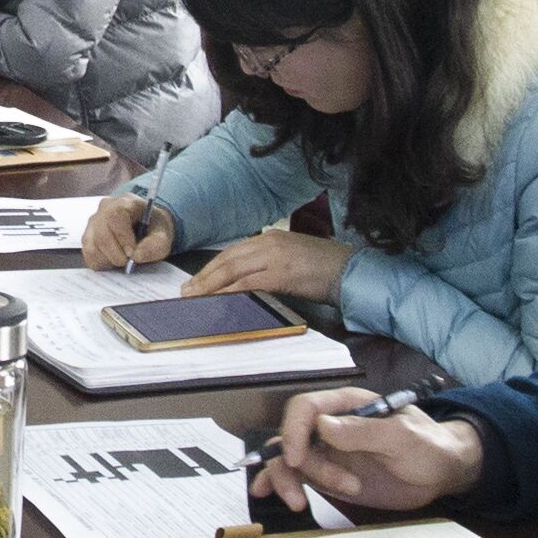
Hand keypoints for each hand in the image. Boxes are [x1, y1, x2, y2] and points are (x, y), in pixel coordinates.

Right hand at [81, 198, 179, 270]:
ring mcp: (93, 223)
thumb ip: (154, 245)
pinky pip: (87, 253)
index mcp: (125, 203)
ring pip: (92, 245)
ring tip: (122, 259)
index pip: (116, 217)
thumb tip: (136, 256)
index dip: (122, 237)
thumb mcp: (163, 236)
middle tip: (128, 262)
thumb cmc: (153, 229)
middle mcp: (105, 209)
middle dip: (116, 254)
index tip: (132, 253)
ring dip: (107, 259)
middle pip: (102, 234)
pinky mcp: (88, 236)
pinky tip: (112, 260)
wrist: (146, 227)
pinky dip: (99, 262)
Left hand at [182, 227, 355, 303]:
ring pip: (232, 269)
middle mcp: (269, 242)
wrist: (350, 270)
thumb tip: (245, 282)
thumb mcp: (292, 259)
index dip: (211, 267)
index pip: (233, 252)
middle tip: (187, 291)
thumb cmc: (325, 267)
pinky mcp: (280, 274)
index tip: (197, 281)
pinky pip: (247, 283)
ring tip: (195, 297)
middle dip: (204, 276)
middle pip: (227, 258)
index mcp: (271, 237)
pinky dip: (229, 291)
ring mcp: (274, 256)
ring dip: (210, 285)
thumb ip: (269, 265)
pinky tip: (218, 300)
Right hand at [254, 389, 482, 514]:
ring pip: (290, 459)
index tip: (298, 460)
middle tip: (331, 489)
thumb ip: (365, 432)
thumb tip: (323, 426)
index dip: (294, 431)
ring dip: (289, 480)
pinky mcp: (330, 475)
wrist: (443, 472)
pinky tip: (265, 492)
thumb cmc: (428, 446)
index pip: (306, 408)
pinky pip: (299, 476)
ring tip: (302, 504)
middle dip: (300, 466)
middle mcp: (332, 426)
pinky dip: (280, 482)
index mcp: (348, 406)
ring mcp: (329, 451)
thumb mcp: (403, 437)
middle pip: (293, 437)